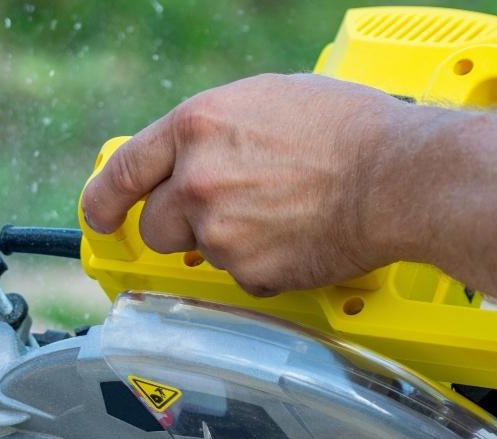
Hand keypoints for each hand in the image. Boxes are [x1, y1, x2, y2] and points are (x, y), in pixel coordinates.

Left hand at [81, 73, 418, 296]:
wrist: (396, 176)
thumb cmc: (348, 129)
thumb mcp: (267, 100)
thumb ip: (215, 132)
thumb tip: (196, 155)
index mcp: (196, 126)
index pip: (123, 170)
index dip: (104, 201)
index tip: (100, 218)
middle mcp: (197, 180)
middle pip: (157, 226)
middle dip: (180, 227)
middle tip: (227, 215)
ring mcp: (220, 232)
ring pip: (202, 254)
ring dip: (230, 244)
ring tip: (283, 217)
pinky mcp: (249, 273)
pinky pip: (242, 279)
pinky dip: (266, 267)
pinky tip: (300, 239)